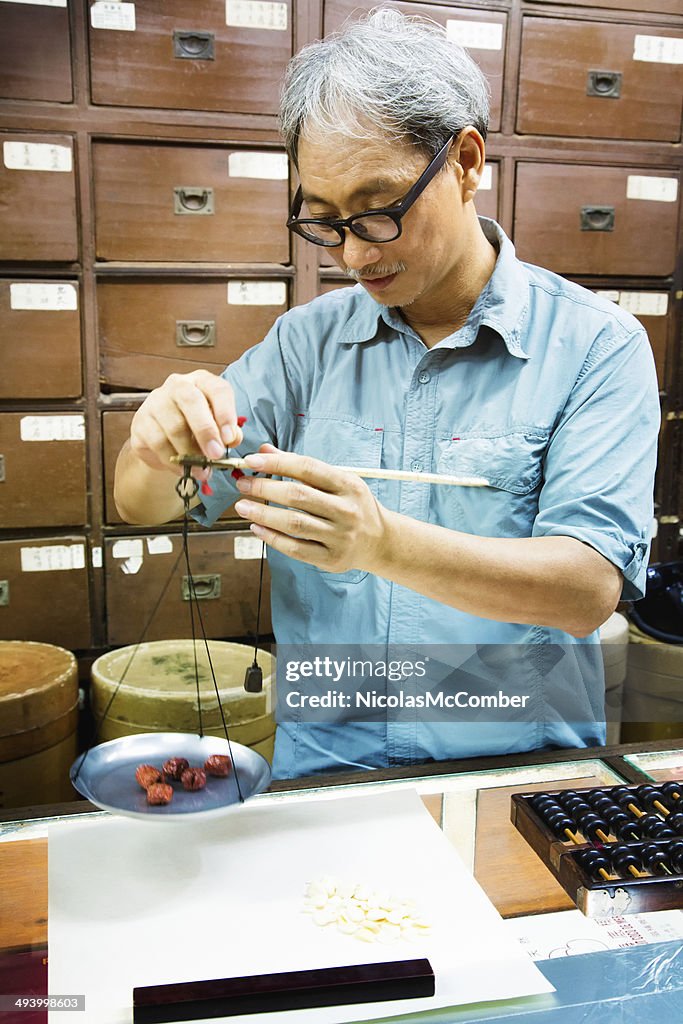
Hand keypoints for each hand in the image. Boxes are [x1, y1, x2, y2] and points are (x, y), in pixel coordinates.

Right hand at [129, 370, 243, 476]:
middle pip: (190, 400)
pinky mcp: (140, 422)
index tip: (230, 438)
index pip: (217, 389)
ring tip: (202, 470)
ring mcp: (155, 402)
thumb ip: (229, 432)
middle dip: (205, 430)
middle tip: (215, 454)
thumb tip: (233, 438)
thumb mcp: (217, 429)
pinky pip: (158, 443)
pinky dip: (173, 460)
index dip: (226, 413)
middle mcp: (177, 386)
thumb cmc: (197, 430)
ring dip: (190, 452)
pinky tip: (183, 469)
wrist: (164, 442)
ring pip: (174, 426)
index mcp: (202, 382)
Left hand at [233, 444, 388, 574]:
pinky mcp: (331, 559)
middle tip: (242, 484)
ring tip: (242, 506)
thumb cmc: (353, 506)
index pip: (308, 468)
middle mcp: (346, 511)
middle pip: (298, 496)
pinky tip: (257, 527)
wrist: (380, 541)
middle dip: (264, 488)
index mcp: (348, 485)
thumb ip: (301, 467)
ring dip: (263, 514)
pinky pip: (295, 549)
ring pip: (294, 524)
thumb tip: (264, 451)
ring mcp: (340, 537)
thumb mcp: (337, 481)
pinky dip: (272, 538)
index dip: (277, 463)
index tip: (251, 460)